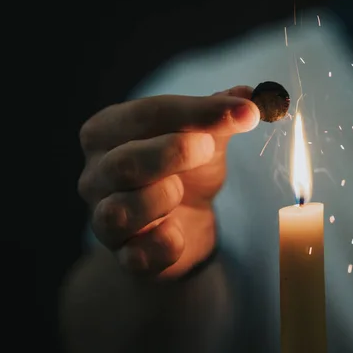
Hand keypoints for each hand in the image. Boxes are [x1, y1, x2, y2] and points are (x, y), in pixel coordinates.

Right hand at [78, 86, 258, 277]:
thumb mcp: (204, 137)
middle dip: (176, 153)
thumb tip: (256, 95)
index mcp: (108, 132)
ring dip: (165, 198)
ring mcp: (103, 218)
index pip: (147, 114)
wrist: (182, 225)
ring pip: (123, 210)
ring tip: (182, 194)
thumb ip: (222, 116)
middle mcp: (96, 174)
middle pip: (126, 161)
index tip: (247, 112)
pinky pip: (139, 254)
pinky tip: (178, 232)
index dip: (198, 112)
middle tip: (209, 148)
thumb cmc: (186, 171)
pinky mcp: (124, 256)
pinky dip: (166, 243)